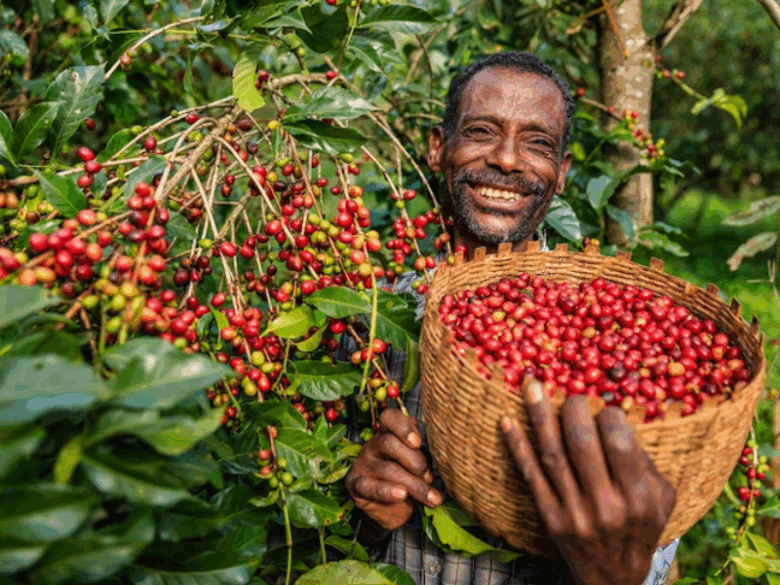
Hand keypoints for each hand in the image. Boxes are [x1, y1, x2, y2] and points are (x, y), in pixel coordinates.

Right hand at [346, 409, 442, 535]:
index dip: (403, 427)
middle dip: (415, 461)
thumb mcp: (417, 463)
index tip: (418, 442)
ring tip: (432, 498)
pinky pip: (369, 486)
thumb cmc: (407, 478)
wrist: (391, 509)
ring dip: (414, 484)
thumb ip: (423, 455)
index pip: (389, 418)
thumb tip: (442, 460)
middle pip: (389, 443)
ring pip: (386, 469)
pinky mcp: (356, 485)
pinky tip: (402, 495)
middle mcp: (372, 446)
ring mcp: (363, 465)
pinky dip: (387, 491)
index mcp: (387, 433)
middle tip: (429, 476)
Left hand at [501, 379, 675, 584]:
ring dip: (539, 415)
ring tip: (530, 385)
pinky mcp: (550, 519)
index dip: (609, 416)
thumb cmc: (641, 527)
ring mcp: (574, 513)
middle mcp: (606, 506)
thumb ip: (645, 461)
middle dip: (573, 408)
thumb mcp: (660, 499)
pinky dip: (517, 446)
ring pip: (552, 454)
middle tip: (571, 395)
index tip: (604, 409)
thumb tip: (617, 418)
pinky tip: (507, 421)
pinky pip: (530, 476)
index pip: (619, 442)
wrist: (613, 579)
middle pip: (581, 443)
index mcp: (638, 498)